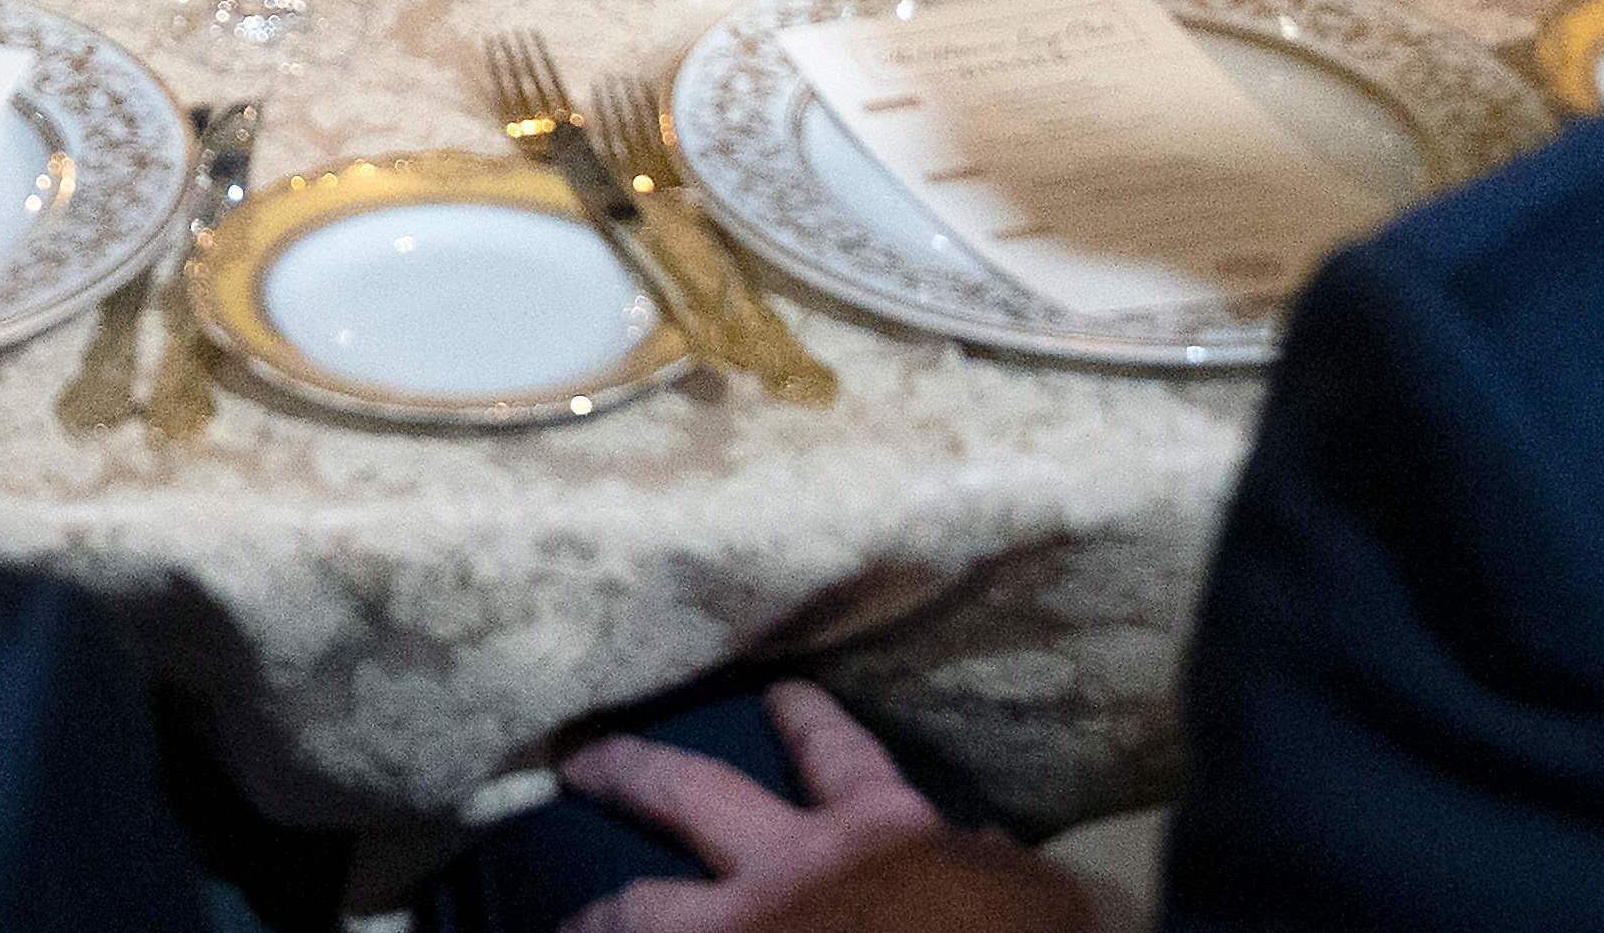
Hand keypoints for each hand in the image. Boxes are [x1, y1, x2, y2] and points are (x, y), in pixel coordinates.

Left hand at [553, 684, 1068, 932]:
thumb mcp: (1036, 905)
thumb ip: (997, 873)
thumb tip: (986, 851)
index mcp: (883, 831)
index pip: (837, 754)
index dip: (805, 722)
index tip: (778, 695)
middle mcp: (791, 865)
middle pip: (688, 792)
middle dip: (630, 767)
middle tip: (583, 757)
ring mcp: (740, 927)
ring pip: (639, 909)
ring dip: (599, 914)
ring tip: (567, 921)